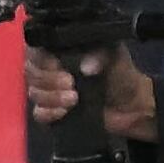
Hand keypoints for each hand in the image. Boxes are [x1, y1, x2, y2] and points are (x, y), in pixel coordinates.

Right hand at [24, 40, 153, 140]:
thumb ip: (101, 55)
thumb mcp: (115, 57)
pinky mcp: (52, 112)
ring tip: (74, 99)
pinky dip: (48, 113)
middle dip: (47, 80)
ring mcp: (50, 92)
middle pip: (30, 72)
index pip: (35, 49)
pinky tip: (63, 112)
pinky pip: (38, 113)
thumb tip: (85, 67)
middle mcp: (51, 70)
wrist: (133, 106)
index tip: (56, 65)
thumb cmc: (122, 76)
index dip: (39, 58)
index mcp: (62, 51)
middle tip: (70, 83)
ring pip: (33, 92)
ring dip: (51, 97)